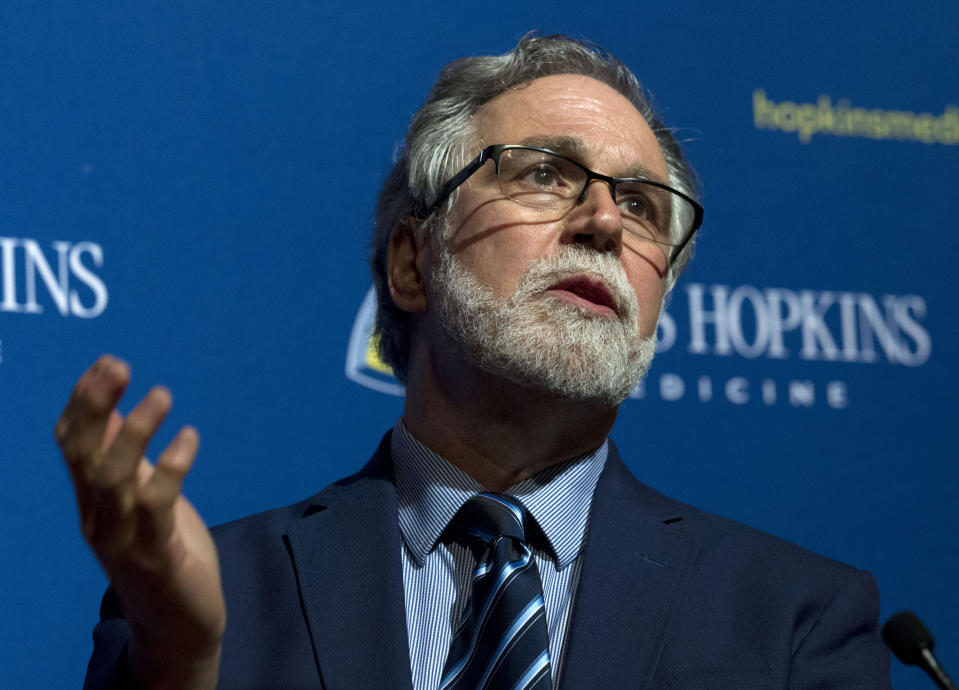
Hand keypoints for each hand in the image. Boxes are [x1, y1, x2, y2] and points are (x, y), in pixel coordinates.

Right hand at [55, 355, 224, 689]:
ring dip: (136, 432)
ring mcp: (123, 537)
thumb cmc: (164, 553)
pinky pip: (156, 506)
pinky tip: (190, 437)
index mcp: (93, 500)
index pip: (72, 445)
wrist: (178, 624)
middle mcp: (98, 517)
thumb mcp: (143, 498)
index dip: (83, 403)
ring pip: (114, 478)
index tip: (105, 363)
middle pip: (84, 455)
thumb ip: (129, 459)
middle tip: (117, 365)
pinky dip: (171, 468)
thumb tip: (117, 412)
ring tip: (161, 394)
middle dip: (95, 407)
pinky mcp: (157, 554)